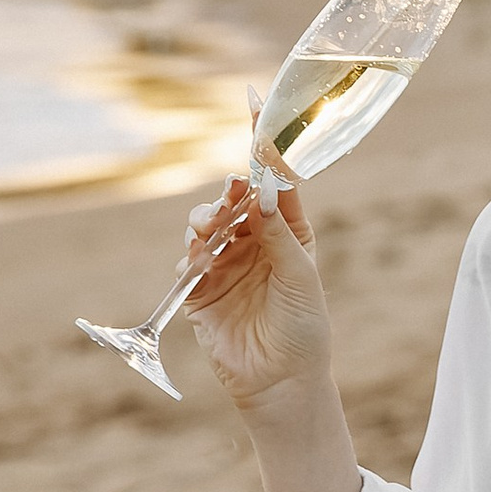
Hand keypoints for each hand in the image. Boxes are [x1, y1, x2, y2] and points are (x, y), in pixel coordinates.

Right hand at [180, 162, 333, 411]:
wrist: (281, 383)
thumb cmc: (303, 328)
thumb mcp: (299, 276)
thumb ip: (277, 233)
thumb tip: (261, 189)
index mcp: (289, 233)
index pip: (274, 183)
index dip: (265, 150)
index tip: (255, 109)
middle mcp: (256, 244)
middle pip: (234, 202)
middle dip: (227, 193)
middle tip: (228, 197)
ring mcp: (226, 266)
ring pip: (206, 227)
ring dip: (204, 221)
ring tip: (209, 228)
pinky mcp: (201, 292)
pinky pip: (187, 264)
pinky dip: (189, 258)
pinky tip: (198, 265)